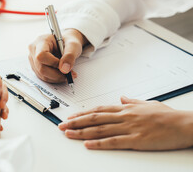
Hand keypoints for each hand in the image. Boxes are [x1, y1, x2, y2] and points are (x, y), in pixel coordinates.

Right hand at [28, 29, 86, 82]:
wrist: (66, 44)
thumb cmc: (68, 42)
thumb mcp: (73, 45)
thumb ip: (70, 56)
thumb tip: (65, 69)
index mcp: (41, 40)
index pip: (41, 55)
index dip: (53, 63)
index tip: (64, 66)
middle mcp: (34, 49)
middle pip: (41, 67)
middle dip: (56, 74)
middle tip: (70, 75)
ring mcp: (33, 59)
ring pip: (42, 74)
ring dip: (56, 77)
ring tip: (68, 74)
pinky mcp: (35, 67)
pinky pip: (43, 77)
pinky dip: (54, 78)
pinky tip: (62, 74)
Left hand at [58, 96, 192, 150]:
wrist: (184, 124)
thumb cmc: (168, 115)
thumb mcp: (148, 103)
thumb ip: (132, 101)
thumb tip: (122, 98)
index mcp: (126, 108)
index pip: (99, 109)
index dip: (83, 112)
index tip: (71, 115)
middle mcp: (124, 116)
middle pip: (94, 118)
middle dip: (76, 121)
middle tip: (62, 125)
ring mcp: (129, 128)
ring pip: (100, 129)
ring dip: (81, 131)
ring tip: (68, 133)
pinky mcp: (136, 141)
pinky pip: (113, 142)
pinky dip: (99, 143)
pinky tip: (87, 145)